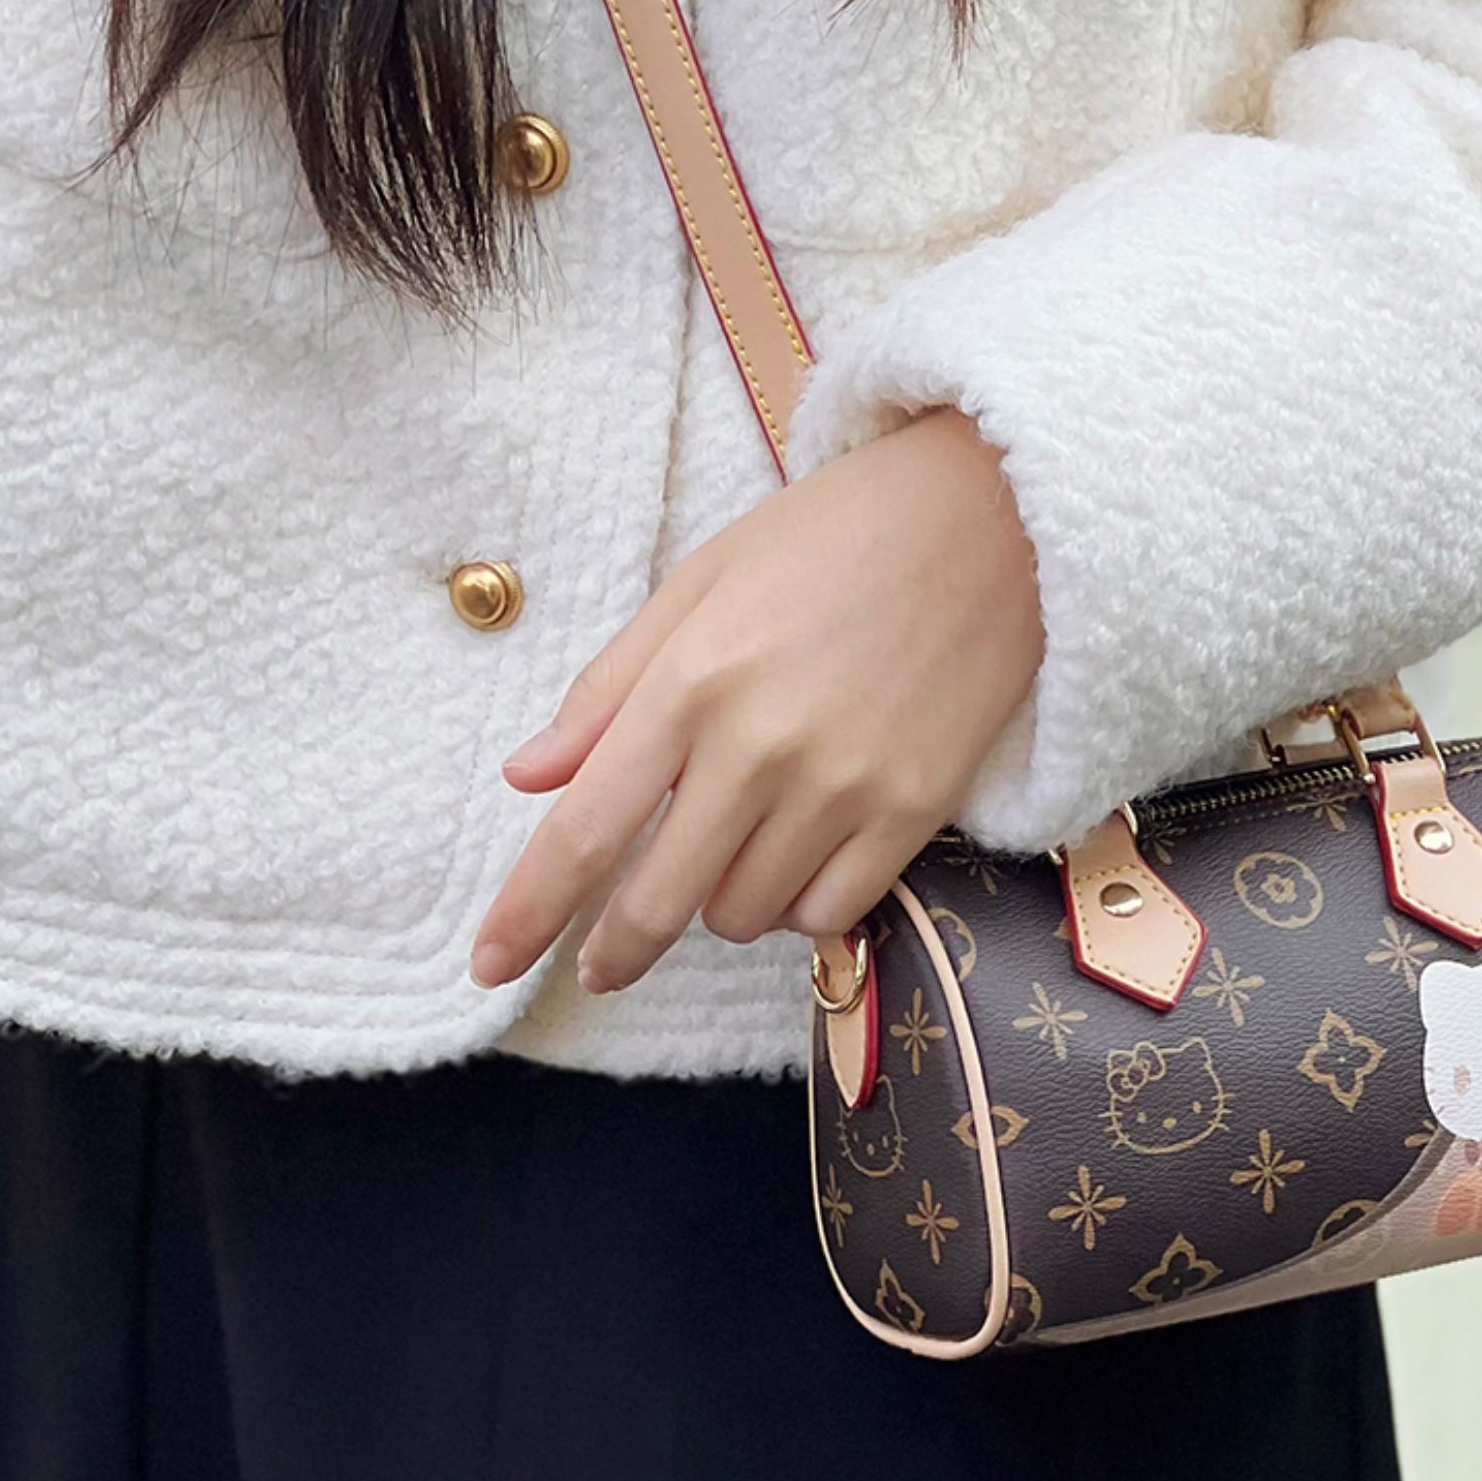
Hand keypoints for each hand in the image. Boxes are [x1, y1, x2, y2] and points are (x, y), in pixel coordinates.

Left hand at [469, 409, 1042, 994]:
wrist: (993, 515)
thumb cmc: (834, 535)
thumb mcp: (701, 582)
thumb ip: (609, 688)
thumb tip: (526, 778)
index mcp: (689, 682)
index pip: (584, 830)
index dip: (527, 913)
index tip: (488, 965)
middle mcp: (758, 746)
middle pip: (658, 901)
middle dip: (614, 950)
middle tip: (599, 965)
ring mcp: (842, 785)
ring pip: (743, 914)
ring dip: (719, 902)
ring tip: (733, 848)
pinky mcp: (914, 810)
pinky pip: (830, 914)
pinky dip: (798, 905)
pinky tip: (799, 858)